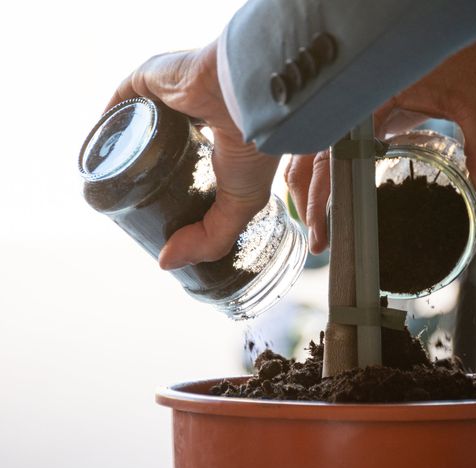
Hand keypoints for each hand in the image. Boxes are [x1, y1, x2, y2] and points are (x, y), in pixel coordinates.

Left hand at [104, 43, 278, 269]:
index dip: (174, 187)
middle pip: (160, 148)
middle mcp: (197, 114)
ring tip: (112, 183)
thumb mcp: (241, 205)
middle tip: (135, 203)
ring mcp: (172, 95)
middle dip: (146, 173)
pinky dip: (107, 127)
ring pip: (139, 127)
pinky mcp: (149, 78)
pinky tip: (100, 154)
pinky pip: (119, 105)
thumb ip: (210, 239)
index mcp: (224, 137)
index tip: (161, 212)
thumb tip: (167, 262)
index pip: (191, 162)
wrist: (252, 99)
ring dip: (125, 151)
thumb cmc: (255, 149)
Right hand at [286, 26, 475, 253]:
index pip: (330, 158)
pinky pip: (325, 140)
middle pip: (307, 157)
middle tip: (321, 243)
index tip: (323, 234)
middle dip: (309, 202)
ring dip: (309, 187)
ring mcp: (346, 102)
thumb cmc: (461, 44)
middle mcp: (346, 100)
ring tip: (320, 225)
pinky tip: (330, 193)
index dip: (321, 199)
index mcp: (363, 96)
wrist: (453, 12)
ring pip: (307, 149)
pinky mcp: (355, 105)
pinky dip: (321, 169)